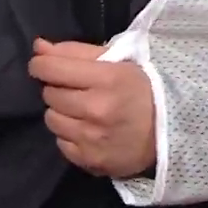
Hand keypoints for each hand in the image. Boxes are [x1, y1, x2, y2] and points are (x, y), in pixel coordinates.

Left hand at [28, 39, 155, 178]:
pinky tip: (87, 130)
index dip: (42, 65)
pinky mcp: (89, 160)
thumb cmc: (142, 90)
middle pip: (50, 94)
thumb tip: (38, 48)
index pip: (52, 68)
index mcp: (107, 79)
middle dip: (58, 88)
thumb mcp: (118, 62)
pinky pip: (60, 142)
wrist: (169, 133)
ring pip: (51, 119)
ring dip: (61, 112)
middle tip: (76, 89)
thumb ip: (75, 52)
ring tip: (81, 110)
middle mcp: (96, 109)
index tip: (43, 65)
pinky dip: (69, 135)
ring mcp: (91, 138)